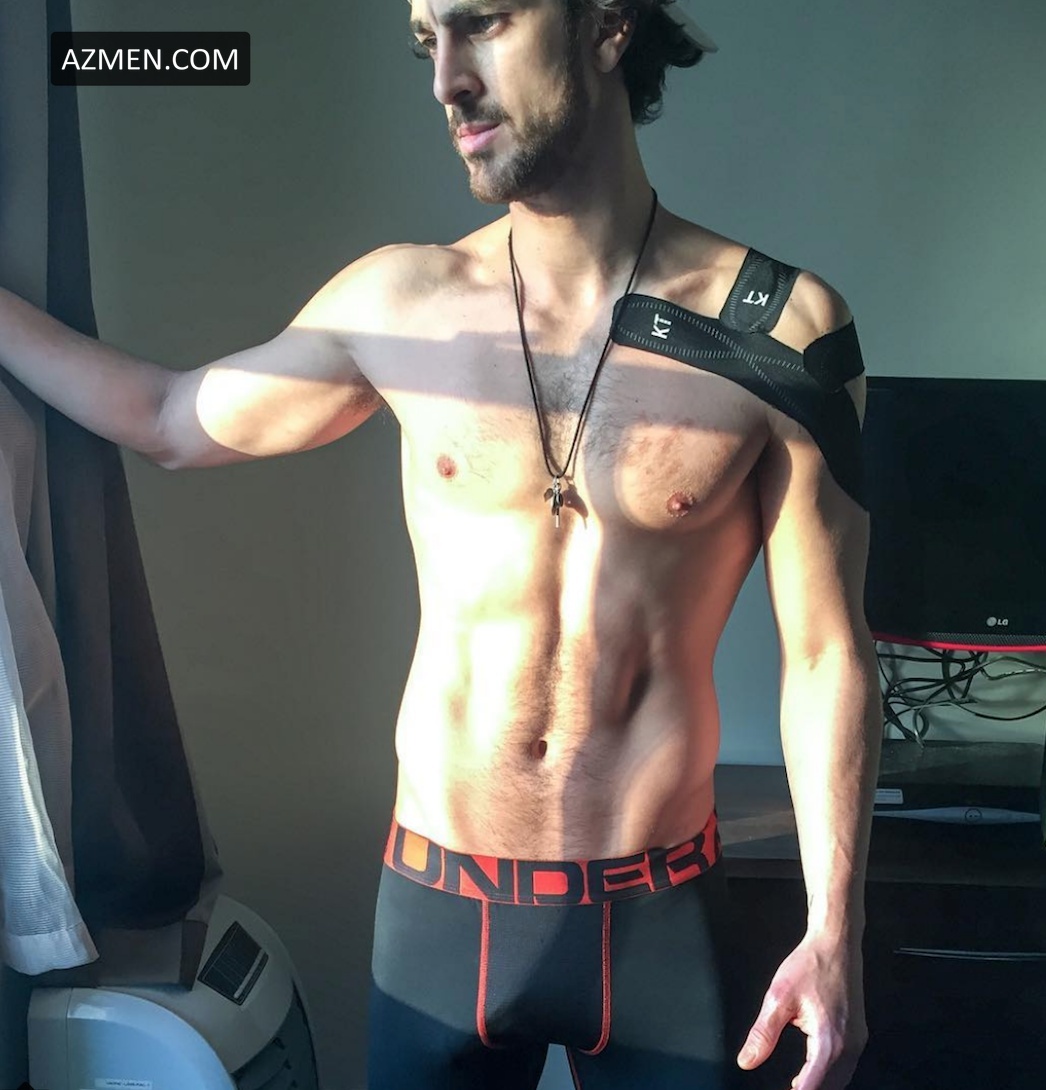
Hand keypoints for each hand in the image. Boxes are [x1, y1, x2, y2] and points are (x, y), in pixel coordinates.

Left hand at [736, 933, 866, 1089]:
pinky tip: (813, 1072)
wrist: (837, 943)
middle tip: (786, 1088)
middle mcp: (849, 1046)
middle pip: (830, 1087)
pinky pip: (846, 1067)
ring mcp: (857, 1042)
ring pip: (840, 1080)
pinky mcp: (858, 1035)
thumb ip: (763, 1033)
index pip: (811, 1086)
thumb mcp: (778, 997)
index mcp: (829, 1041)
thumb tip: (747, 1060)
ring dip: (820, 1085)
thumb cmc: (810, 964)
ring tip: (796, 1086)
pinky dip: (830, 1076)